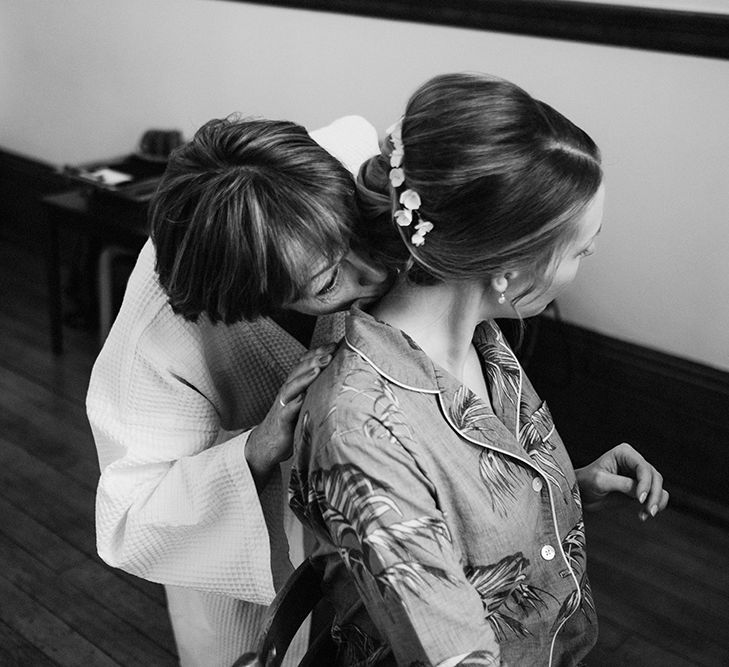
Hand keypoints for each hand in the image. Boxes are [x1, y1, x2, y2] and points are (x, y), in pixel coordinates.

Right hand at [245, 344, 335, 490]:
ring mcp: (283, 404)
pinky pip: (286, 411)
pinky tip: (302, 399)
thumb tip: (340, 378)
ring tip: (318, 370)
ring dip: (305, 377)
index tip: (335, 344)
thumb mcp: (305, 402)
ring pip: (292, 387)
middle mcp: (288, 391)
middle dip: (315, 360)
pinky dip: (293, 404)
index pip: (306, 363)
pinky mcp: (281, 420)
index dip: (318, 352)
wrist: (268, 443)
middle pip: (299, 370)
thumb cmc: (291, 420)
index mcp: (295, 385)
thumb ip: (317, 390)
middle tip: (330, 352)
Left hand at [575, 442, 668, 519]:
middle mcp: (634, 461)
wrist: (581, 493)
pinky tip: (643, 515)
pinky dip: (655, 505)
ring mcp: (638, 475)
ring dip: (656, 502)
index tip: (640, 499)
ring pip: (658, 486)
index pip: (643, 467)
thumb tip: (641, 493)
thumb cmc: (586, 481)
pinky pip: (656, 495)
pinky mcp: (640, 488)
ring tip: (647, 514)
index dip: (646, 483)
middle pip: (655, 477)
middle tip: (649, 511)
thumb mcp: (601, 481)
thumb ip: (622, 484)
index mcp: (624, 453)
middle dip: (654, 495)